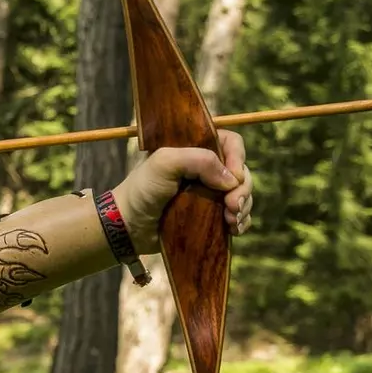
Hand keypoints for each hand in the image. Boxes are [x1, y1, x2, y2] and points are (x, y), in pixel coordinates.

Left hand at [113, 130, 253, 253]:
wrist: (128, 226)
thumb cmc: (141, 190)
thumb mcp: (164, 163)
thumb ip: (198, 160)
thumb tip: (231, 179)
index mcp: (194, 149)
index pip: (230, 142)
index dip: (237, 158)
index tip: (234, 178)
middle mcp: (205, 169)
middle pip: (240, 171)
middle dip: (243, 189)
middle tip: (233, 206)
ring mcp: (209, 192)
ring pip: (242, 194)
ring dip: (243, 207)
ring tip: (232, 222)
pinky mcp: (210, 215)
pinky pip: (237, 215)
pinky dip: (241, 222)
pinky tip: (234, 229)